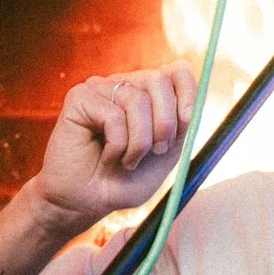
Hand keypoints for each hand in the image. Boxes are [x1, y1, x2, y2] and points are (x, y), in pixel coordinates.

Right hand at [29, 62, 200, 232]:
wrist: (86, 203)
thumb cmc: (123, 181)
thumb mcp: (165, 154)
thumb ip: (181, 125)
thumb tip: (194, 102)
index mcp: (147, 94)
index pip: (177, 70)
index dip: (188, 93)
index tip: (186, 123)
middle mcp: (123, 85)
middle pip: (159, 80)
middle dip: (165, 123)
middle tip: (156, 151)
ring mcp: (100, 88)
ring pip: (136, 100)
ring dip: (139, 142)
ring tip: (127, 162)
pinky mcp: (79, 98)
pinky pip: (113, 115)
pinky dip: (117, 145)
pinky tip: (106, 158)